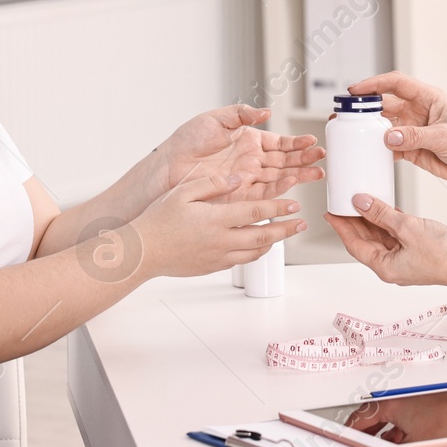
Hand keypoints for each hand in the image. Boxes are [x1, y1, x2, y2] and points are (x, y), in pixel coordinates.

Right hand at [133, 174, 305, 279]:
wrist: (143, 252)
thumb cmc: (159, 220)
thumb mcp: (183, 192)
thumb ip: (212, 184)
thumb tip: (237, 179)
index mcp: (216, 219)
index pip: (256, 212)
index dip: (279, 207)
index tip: (295, 203)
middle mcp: (221, 240)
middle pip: (264, 236)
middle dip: (286, 229)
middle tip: (302, 223)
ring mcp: (218, 256)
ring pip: (255, 252)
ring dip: (274, 243)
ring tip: (285, 234)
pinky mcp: (212, 267)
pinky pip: (241, 261)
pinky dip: (255, 253)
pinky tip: (258, 247)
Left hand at [157, 105, 324, 201]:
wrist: (168, 166)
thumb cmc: (187, 140)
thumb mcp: (216, 119)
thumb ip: (242, 114)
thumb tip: (266, 112)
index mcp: (248, 140)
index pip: (279, 143)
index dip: (296, 143)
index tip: (312, 142)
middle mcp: (251, 160)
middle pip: (285, 161)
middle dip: (305, 159)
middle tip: (323, 158)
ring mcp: (246, 177)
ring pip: (279, 177)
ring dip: (299, 175)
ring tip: (317, 173)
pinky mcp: (239, 194)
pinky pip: (264, 191)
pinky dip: (279, 189)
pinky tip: (293, 183)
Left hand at [325, 193, 446, 286]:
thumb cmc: (444, 255)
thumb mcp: (407, 228)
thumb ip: (382, 214)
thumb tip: (361, 202)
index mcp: (385, 267)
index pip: (354, 245)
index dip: (341, 227)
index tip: (331, 213)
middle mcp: (392, 265)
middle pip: (366, 241)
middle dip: (354, 222)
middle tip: (343, 204)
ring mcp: (404, 259)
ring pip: (380, 237)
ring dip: (371, 220)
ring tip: (362, 201)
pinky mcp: (416, 251)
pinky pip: (395, 235)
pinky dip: (388, 221)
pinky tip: (386, 207)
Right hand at [340, 393, 446, 443]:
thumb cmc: (446, 422)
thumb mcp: (413, 444)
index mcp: (392, 405)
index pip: (362, 416)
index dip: (351, 427)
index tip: (346, 434)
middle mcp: (402, 400)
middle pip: (376, 416)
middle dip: (367, 431)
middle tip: (361, 441)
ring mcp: (414, 402)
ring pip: (391, 417)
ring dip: (384, 431)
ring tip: (383, 445)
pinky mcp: (425, 407)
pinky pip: (404, 418)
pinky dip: (398, 429)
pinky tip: (402, 441)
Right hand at [347, 73, 446, 185]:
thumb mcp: (445, 136)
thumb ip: (416, 136)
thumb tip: (390, 136)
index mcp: (427, 98)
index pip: (395, 84)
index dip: (374, 84)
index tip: (356, 90)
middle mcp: (416, 110)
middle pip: (383, 104)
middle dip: (363, 108)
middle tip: (344, 114)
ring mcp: (411, 129)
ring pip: (382, 125)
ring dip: (367, 130)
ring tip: (350, 134)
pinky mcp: (409, 147)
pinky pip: (387, 146)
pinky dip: (376, 149)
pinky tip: (367, 153)